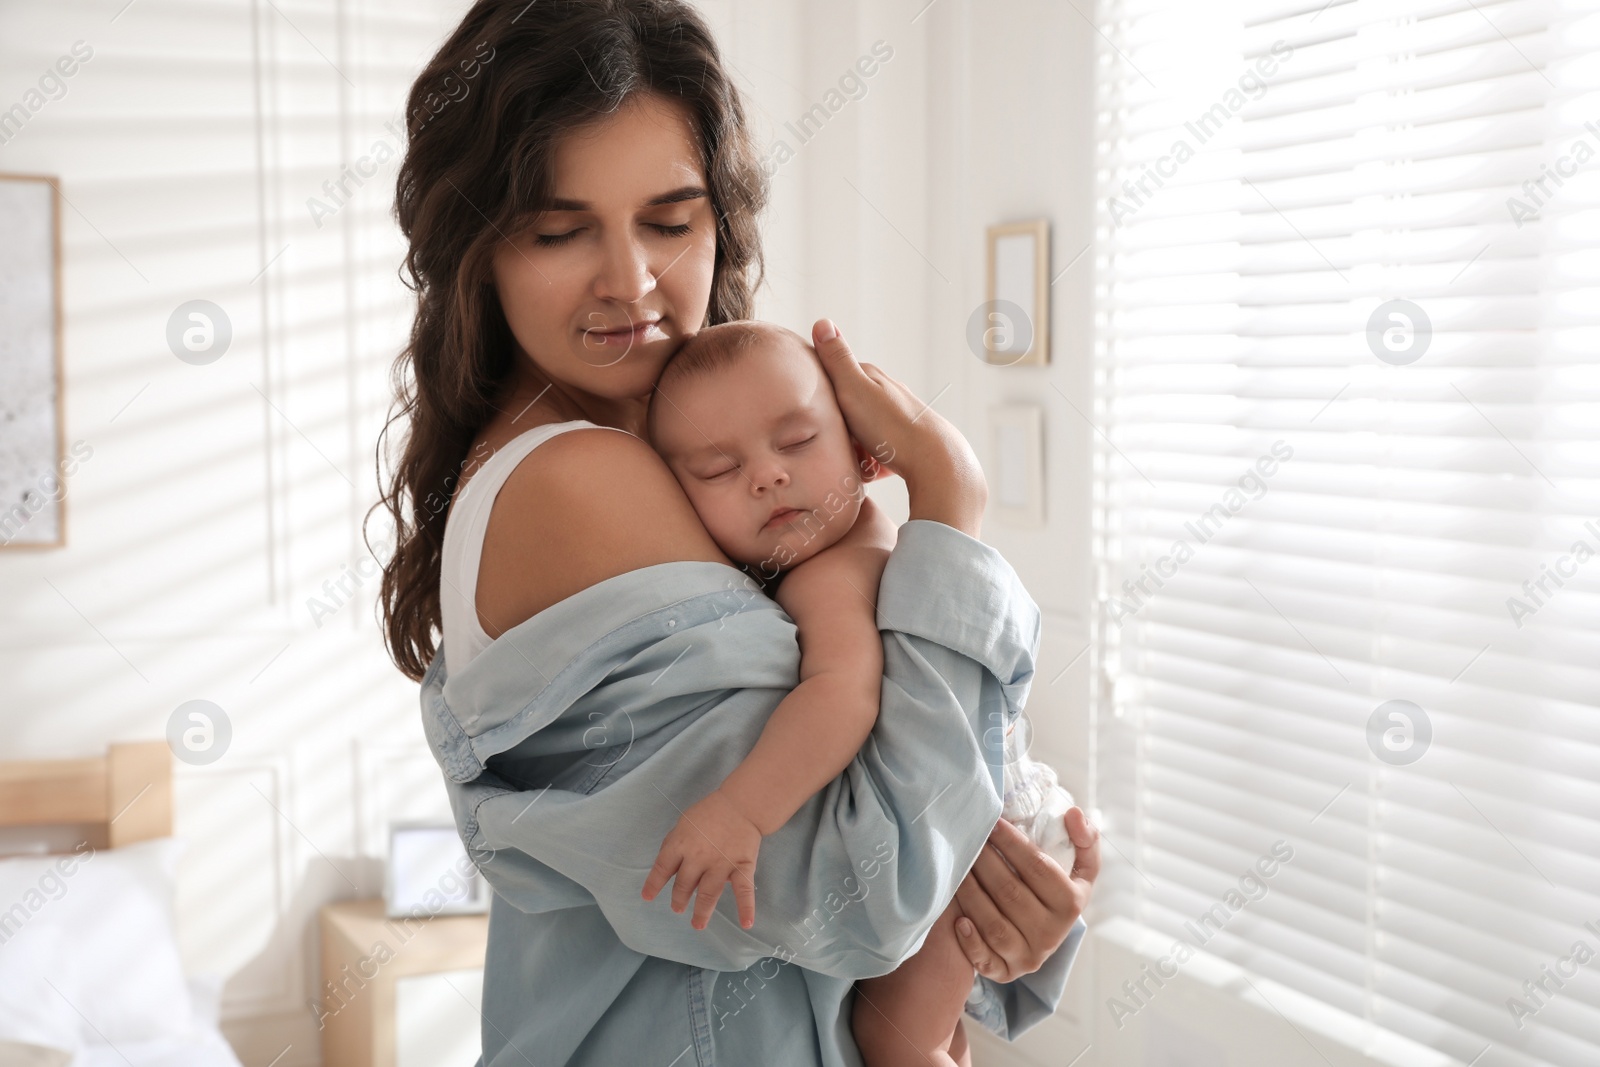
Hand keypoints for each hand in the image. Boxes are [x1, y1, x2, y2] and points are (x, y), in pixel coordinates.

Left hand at [641, 789, 760, 930]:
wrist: (741, 803)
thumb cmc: (710, 812)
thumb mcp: (684, 823)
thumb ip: (675, 844)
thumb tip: (667, 866)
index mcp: (680, 844)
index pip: (662, 868)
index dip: (653, 884)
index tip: (647, 897)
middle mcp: (698, 857)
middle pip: (684, 885)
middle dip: (679, 899)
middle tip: (677, 908)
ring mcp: (720, 864)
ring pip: (708, 894)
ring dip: (702, 912)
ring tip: (697, 924)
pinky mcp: (742, 866)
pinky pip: (744, 890)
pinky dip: (746, 908)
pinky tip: (746, 923)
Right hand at [811, 319, 986, 535]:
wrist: (935, 462)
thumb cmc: (891, 426)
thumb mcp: (854, 389)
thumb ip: (837, 360)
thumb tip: (822, 321)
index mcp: (873, 378)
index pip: (838, 375)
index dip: (822, 388)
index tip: (809, 404)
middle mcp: (888, 395)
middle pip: (851, 406)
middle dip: (837, 422)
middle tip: (827, 439)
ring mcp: (899, 421)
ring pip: (865, 432)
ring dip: (854, 446)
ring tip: (849, 460)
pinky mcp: (906, 447)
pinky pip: (880, 455)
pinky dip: (872, 463)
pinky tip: (869, 473)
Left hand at [952, 807, 1099, 982]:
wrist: (1045, 936)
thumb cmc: (1057, 892)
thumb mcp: (1080, 869)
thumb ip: (1084, 840)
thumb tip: (1074, 813)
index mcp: (1071, 903)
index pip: (1038, 867)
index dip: (1012, 842)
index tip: (992, 821)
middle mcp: (1051, 934)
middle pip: (1010, 892)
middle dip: (984, 861)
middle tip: (967, 838)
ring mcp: (1029, 957)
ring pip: (993, 924)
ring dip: (970, 893)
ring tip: (957, 867)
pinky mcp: (1006, 973)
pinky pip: (985, 960)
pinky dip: (970, 941)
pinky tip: (957, 918)